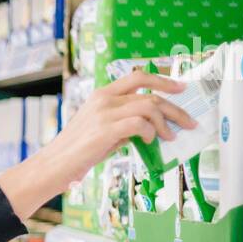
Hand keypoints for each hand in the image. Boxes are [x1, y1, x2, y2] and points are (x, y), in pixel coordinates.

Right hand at [0, 71, 196, 220]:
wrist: (54, 165)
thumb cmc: (77, 151)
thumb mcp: (100, 128)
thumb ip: (122, 121)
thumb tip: (150, 126)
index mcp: (101, 94)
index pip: (137, 77)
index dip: (162, 80)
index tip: (180, 88)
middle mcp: (103, 99)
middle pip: (150, 94)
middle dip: (175, 108)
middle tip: (188, 122)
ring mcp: (104, 113)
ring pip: (149, 107)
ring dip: (165, 123)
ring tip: (168, 137)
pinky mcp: (105, 130)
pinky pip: (140, 124)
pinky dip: (150, 133)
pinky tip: (149, 142)